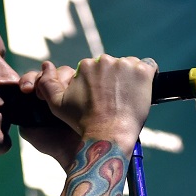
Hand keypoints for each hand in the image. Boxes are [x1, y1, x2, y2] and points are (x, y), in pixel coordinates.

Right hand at [29, 55, 156, 153]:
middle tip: (116, 101)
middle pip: (115, 66)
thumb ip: (47, 84)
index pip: (98, 69)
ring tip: (128, 99)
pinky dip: (148, 77)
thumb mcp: (57, 105)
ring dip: (131, 79)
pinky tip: (143, 90)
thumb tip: (46, 65)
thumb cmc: (82, 123)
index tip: (104, 98)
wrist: (107, 134)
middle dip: (116, 80)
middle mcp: (105, 60)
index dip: (101, 84)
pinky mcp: (143, 72)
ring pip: (131, 67)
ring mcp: (125, 65)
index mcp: (86, 65)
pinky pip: (150, 66)